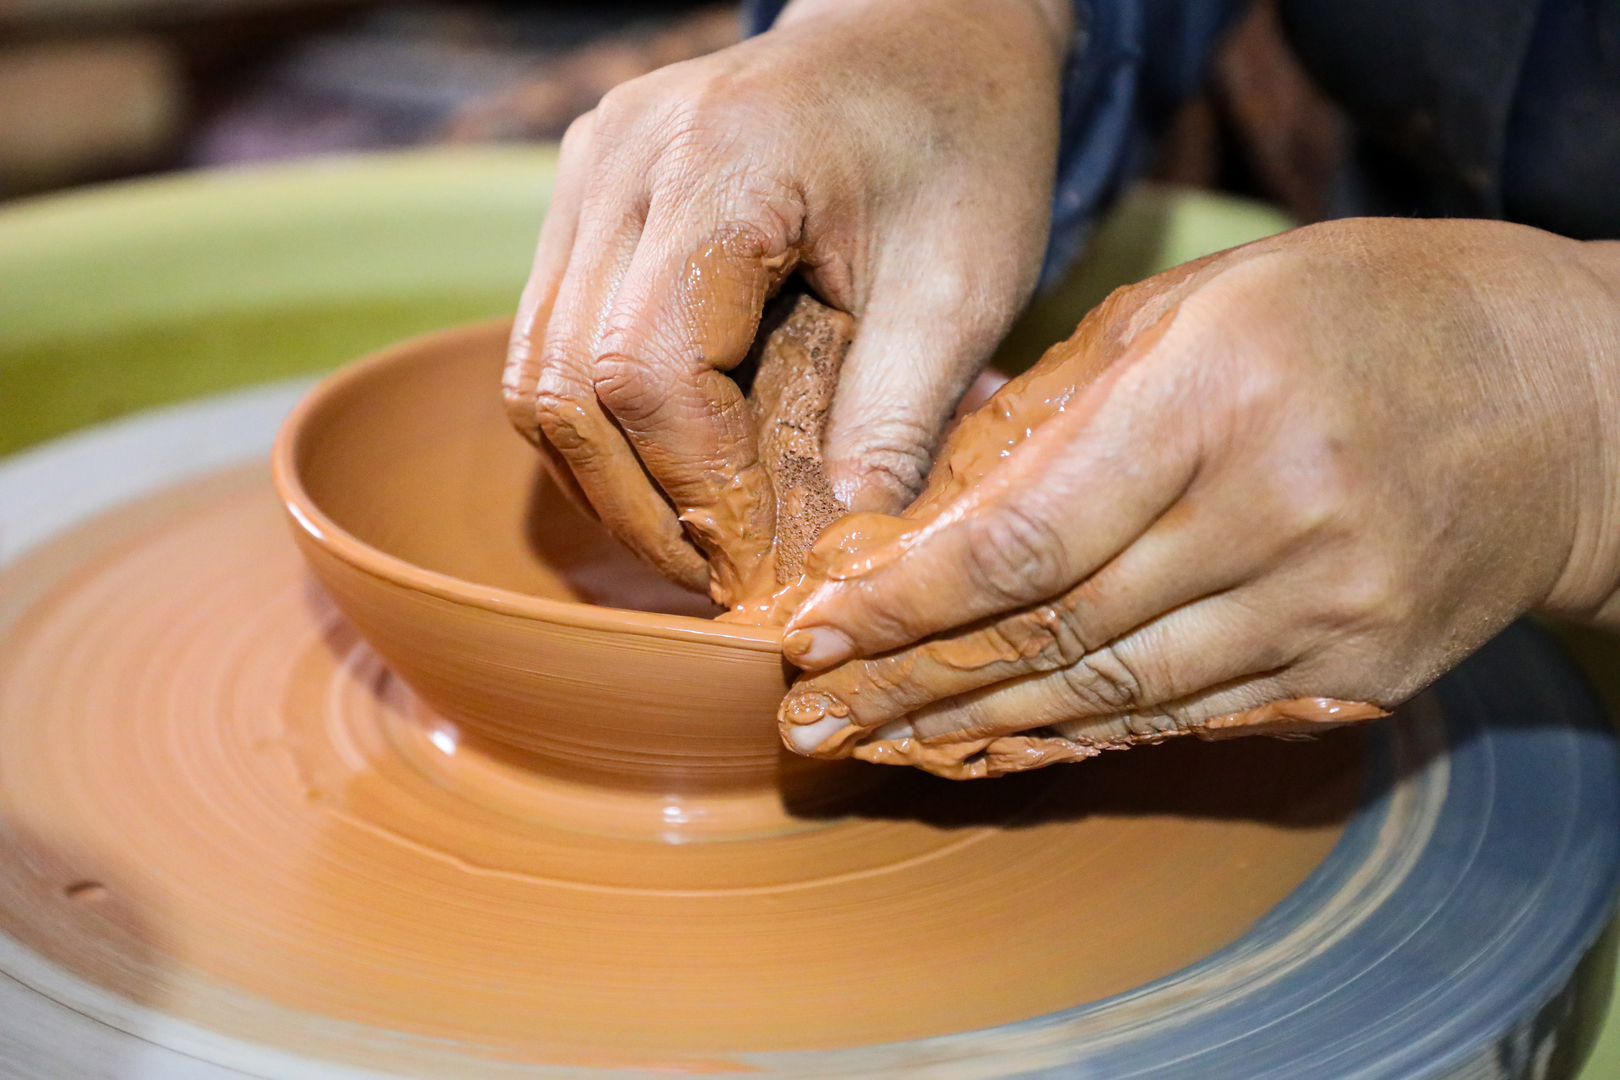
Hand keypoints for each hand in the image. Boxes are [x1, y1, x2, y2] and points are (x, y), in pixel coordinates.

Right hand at [502, 0, 1070, 601]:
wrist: (929, 30)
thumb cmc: (963, 142)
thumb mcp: (961, 289)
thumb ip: (894, 425)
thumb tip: (834, 565)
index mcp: (725, 162)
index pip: (650, 372)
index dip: (698, 491)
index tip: (763, 560)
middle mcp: (624, 159)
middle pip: (564, 385)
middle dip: (641, 508)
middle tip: (724, 578)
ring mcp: (589, 173)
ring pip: (537, 375)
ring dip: (610, 479)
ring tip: (700, 539)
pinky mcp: (587, 198)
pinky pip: (552, 341)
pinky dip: (604, 426)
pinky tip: (677, 469)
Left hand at [776, 219, 1619, 772]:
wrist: (1572, 396)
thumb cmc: (1370, 313)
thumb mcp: (1206, 304)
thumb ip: (1070, 399)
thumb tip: (937, 493)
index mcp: (1220, 401)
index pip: (1025, 536)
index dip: (905, 599)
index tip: (813, 629)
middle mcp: (1274, 517)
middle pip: (1053, 633)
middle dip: (910, 683)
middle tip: (808, 718)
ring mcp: (1325, 611)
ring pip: (1111, 697)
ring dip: (975, 728)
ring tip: (874, 748)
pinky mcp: (1356, 671)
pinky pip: (1187, 722)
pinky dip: (1078, 737)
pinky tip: (995, 748)